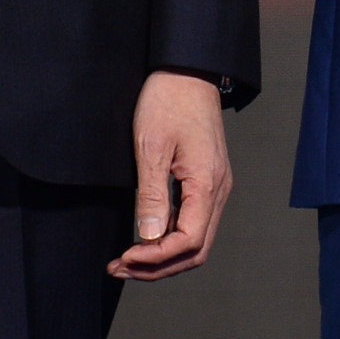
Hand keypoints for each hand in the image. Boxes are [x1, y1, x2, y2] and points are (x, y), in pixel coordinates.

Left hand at [112, 69, 231, 279]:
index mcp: (208, 183)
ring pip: (197, 240)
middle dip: (158, 267)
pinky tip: (147, 239)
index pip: (189, 241)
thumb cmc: (168, 101)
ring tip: (128, 260)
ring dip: (164, 257)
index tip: (124, 256)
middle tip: (120, 267)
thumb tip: (149, 238)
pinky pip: (195, 222)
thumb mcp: (151, 146)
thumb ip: (152, 194)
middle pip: (196, 250)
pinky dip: (171, 240)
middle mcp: (219, 190)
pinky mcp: (207, 181)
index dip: (156, 258)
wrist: (187, 70)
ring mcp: (216, 187)